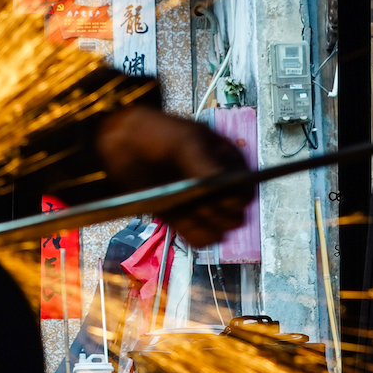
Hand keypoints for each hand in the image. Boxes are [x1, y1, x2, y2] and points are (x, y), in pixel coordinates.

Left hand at [94, 107, 252, 247]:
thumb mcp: (183, 140)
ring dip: (203, 226)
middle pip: (236, 218)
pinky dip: (192, 235)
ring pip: (220, 232)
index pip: (246, 192)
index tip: (213, 195)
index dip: (233, 199)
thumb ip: (203, 161)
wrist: (126, 144)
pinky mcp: (186, 219)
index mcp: (229, 163)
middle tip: (196, 201)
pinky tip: (178, 220)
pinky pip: (201, 239)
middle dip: (216, 214)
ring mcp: (204, 205)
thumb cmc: (157, 133)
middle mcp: (221, 186)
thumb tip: (222, 185)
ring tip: (184, 209)